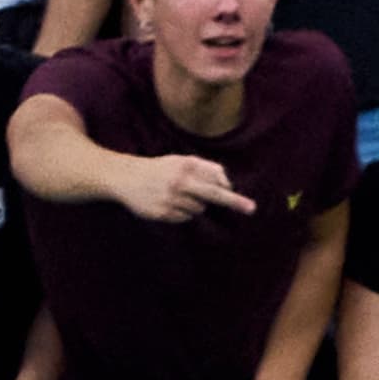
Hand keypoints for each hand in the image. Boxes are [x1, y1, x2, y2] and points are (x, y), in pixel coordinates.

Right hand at [125, 154, 252, 224]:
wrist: (126, 177)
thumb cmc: (159, 169)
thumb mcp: (181, 161)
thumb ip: (205, 168)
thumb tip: (227, 184)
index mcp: (185, 167)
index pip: (215, 180)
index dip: (230, 193)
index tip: (248, 205)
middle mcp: (180, 182)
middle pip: (212, 195)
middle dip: (233, 202)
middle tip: (252, 209)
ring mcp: (171, 199)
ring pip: (198, 210)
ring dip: (194, 205)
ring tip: (178, 196)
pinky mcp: (163, 213)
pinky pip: (184, 218)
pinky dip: (181, 213)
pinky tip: (169, 204)